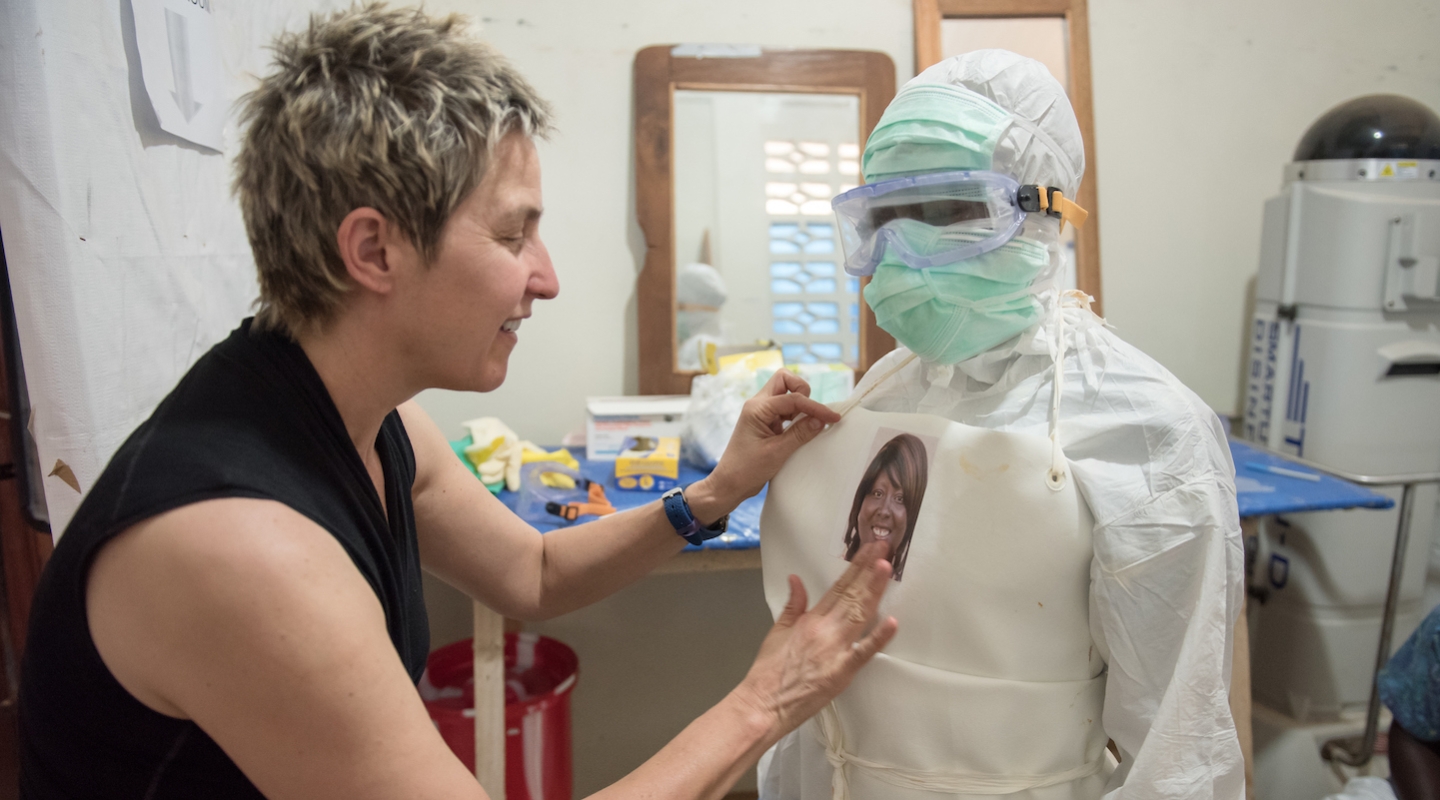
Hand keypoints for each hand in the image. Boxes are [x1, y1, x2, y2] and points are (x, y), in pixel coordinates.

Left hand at [702, 370, 841, 507]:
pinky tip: (804, 430)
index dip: (815, 407)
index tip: (833, 418)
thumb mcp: (777, 452)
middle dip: (803, 391)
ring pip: (785, 394)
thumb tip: (821, 420)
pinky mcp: (766, 423)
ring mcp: (761, 413)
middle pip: (784, 381)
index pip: (792, 398)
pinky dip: (797, 415)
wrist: (729, 484)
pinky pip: (785, 410)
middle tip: (813, 414)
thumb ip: (800, 434)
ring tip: (810, 425)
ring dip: (800, 405)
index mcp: (757, 408)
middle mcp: (758, 405)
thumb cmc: (747, 469)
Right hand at [731, 542, 898, 737]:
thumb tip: (797, 579)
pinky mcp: (842, 673)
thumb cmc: (769, 671)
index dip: (856, 567)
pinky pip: (864, 653)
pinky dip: (878, 638)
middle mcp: (824, 630)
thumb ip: (793, 605)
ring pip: (859, 615)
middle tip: (885, 547)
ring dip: (874, 591)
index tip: (870, 549)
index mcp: (810, 619)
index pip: (838, 587)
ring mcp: (835, 650)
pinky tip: (893, 622)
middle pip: (852, 595)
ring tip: (886, 568)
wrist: (764, 703)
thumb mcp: (777, 631)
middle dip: (870, 571)